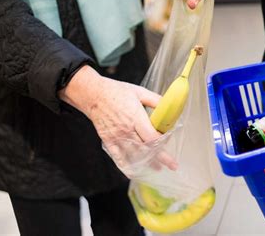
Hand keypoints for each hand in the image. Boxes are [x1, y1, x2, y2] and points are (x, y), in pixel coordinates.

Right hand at [59, 65, 177, 174]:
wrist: (93, 94)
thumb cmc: (116, 92)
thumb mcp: (140, 92)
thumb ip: (156, 100)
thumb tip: (170, 107)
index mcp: (135, 117)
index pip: (152, 137)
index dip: (162, 144)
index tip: (170, 144)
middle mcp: (126, 130)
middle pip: (146, 149)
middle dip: (160, 158)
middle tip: (172, 165)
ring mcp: (117, 137)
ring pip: (134, 155)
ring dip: (147, 164)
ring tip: (157, 168)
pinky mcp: (108, 141)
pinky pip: (118, 157)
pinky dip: (126, 166)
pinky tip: (134, 172)